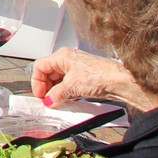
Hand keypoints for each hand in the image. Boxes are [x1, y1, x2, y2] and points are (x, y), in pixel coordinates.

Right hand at [30, 47, 157, 111]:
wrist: (121, 81)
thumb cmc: (99, 76)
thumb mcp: (71, 87)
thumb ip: (56, 94)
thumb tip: (49, 100)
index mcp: (62, 56)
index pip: (40, 66)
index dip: (37, 82)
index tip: (40, 95)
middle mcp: (68, 59)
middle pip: (49, 72)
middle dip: (46, 87)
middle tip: (47, 100)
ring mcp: (77, 67)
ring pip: (59, 78)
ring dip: (56, 90)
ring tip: (58, 101)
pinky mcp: (85, 76)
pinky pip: (69, 82)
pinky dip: (66, 91)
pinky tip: (68, 99)